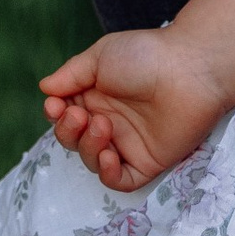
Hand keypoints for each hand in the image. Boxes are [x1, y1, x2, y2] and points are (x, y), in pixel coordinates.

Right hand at [38, 31, 227, 190]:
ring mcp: (129, 143)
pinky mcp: (148, 161)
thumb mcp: (101, 56)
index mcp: (97, 96)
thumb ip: (71, 74)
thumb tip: (45, 88)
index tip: (56, 104)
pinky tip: (107, 156)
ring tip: (102, 125)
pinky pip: (121, 180)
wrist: (190, 67)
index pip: (65, 115)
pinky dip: (108, 174)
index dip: (55, 115)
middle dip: (68, 131)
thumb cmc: (147, 55)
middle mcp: (111, 121)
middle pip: (74, 140)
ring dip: (87, 147)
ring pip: (93, 160)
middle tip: (79, 116)